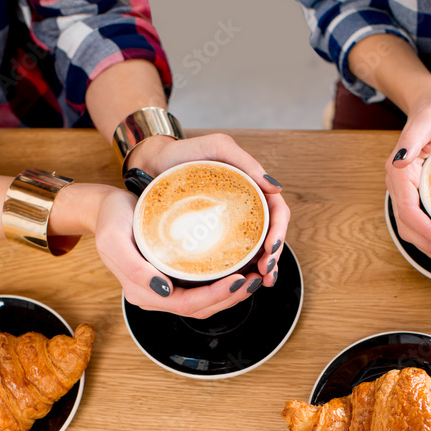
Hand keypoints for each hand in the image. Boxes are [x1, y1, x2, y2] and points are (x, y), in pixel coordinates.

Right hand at [91, 185, 280, 318]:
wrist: (104, 207)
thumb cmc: (110, 218)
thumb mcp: (114, 240)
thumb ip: (134, 269)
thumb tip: (164, 291)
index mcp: (143, 293)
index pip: (188, 305)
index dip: (216, 297)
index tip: (238, 280)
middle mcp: (156, 295)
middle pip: (201, 308)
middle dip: (231, 298)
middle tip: (255, 279)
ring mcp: (165, 288)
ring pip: (204, 301)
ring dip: (231, 294)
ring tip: (254, 277)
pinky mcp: (173, 275)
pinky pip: (202, 287)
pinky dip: (222, 283)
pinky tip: (239, 269)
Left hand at [126, 132, 289, 292]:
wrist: (151, 165)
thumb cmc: (184, 153)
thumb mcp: (217, 147)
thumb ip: (246, 161)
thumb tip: (276, 188)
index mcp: (252, 190)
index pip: (276, 213)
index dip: (279, 232)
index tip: (270, 248)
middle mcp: (244, 209)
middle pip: (269, 236)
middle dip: (273, 257)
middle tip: (265, 272)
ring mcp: (229, 225)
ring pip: (254, 251)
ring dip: (261, 269)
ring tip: (258, 282)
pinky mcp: (212, 238)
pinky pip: (230, 258)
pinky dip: (238, 272)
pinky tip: (237, 283)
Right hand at [385, 88, 430, 263]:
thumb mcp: (427, 121)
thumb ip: (412, 139)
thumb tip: (399, 161)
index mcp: (398, 173)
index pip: (408, 211)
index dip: (426, 230)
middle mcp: (398, 186)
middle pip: (408, 226)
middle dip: (429, 245)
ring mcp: (407, 192)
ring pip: (411, 229)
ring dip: (430, 246)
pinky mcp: (418, 194)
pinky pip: (420, 222)